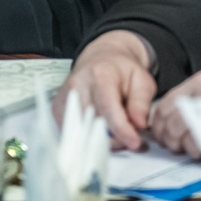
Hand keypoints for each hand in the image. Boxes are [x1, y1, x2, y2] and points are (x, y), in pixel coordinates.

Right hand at [54, 31, 156, 150]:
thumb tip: (138, 124)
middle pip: (95, 124)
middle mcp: (77, 85)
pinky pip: (73, 132)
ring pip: (84, 132)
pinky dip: (89, 135)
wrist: (100, 58)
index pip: (108, 108)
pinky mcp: (58, 108)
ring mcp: (64, 98)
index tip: (135, 143)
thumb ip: (141, 102)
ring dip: (102, 138)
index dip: (122, 129)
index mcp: (100, 75)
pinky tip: (100, 126)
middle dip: (116, 137)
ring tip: (115, 128)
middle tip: (129, 133)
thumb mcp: (142, 79)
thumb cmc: (122, 70)